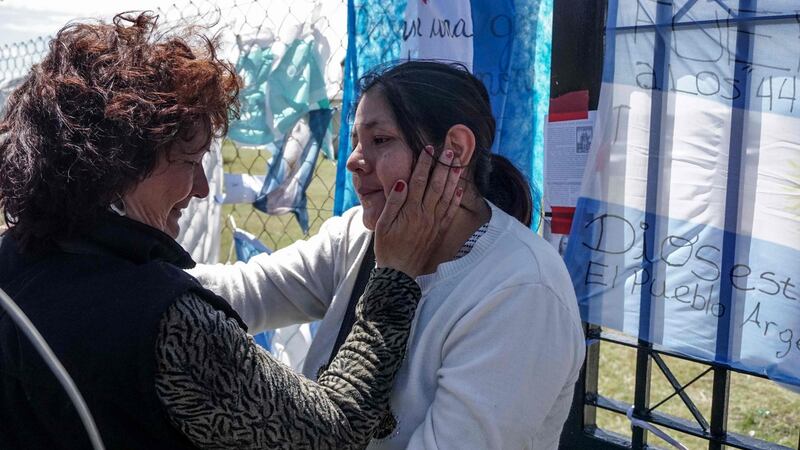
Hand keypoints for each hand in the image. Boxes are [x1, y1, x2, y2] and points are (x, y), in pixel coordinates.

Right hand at [373, 145, 462, 277]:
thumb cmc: (387, 247)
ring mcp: (434, 223)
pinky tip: (461, 189)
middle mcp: (425, 215)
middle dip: (443, 166)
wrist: (399, 273)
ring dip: (453, 179)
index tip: (429, 149)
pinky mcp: (439, 232)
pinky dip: (457, 200)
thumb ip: (393, 202)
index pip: (418, 181)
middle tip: (450, 150)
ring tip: (458, 163)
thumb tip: (402, 181)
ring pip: (446, 196)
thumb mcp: (382, 224)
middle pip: (436, 185)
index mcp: (410, 211)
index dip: (424, 163)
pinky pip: (451, 213)